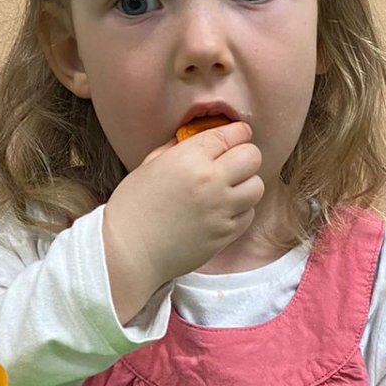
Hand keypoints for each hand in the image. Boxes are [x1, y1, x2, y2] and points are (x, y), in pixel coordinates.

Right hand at [102, 121, 263, 321]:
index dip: (237, 133)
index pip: (231, 135)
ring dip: (245, 184)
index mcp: (189, 159)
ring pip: (256, 186)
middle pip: (252, 156)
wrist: (128, 252)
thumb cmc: (132, 208)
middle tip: (232, 163)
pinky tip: (222, 211)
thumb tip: (199, 138)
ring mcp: (221, 209)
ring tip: (229, 189)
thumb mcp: (149, 165)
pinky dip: (240, 210)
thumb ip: (178, 148)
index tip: (237, 136)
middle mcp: (210, 181)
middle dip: (244, 156)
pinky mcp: (225, 234)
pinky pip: (249, 214)